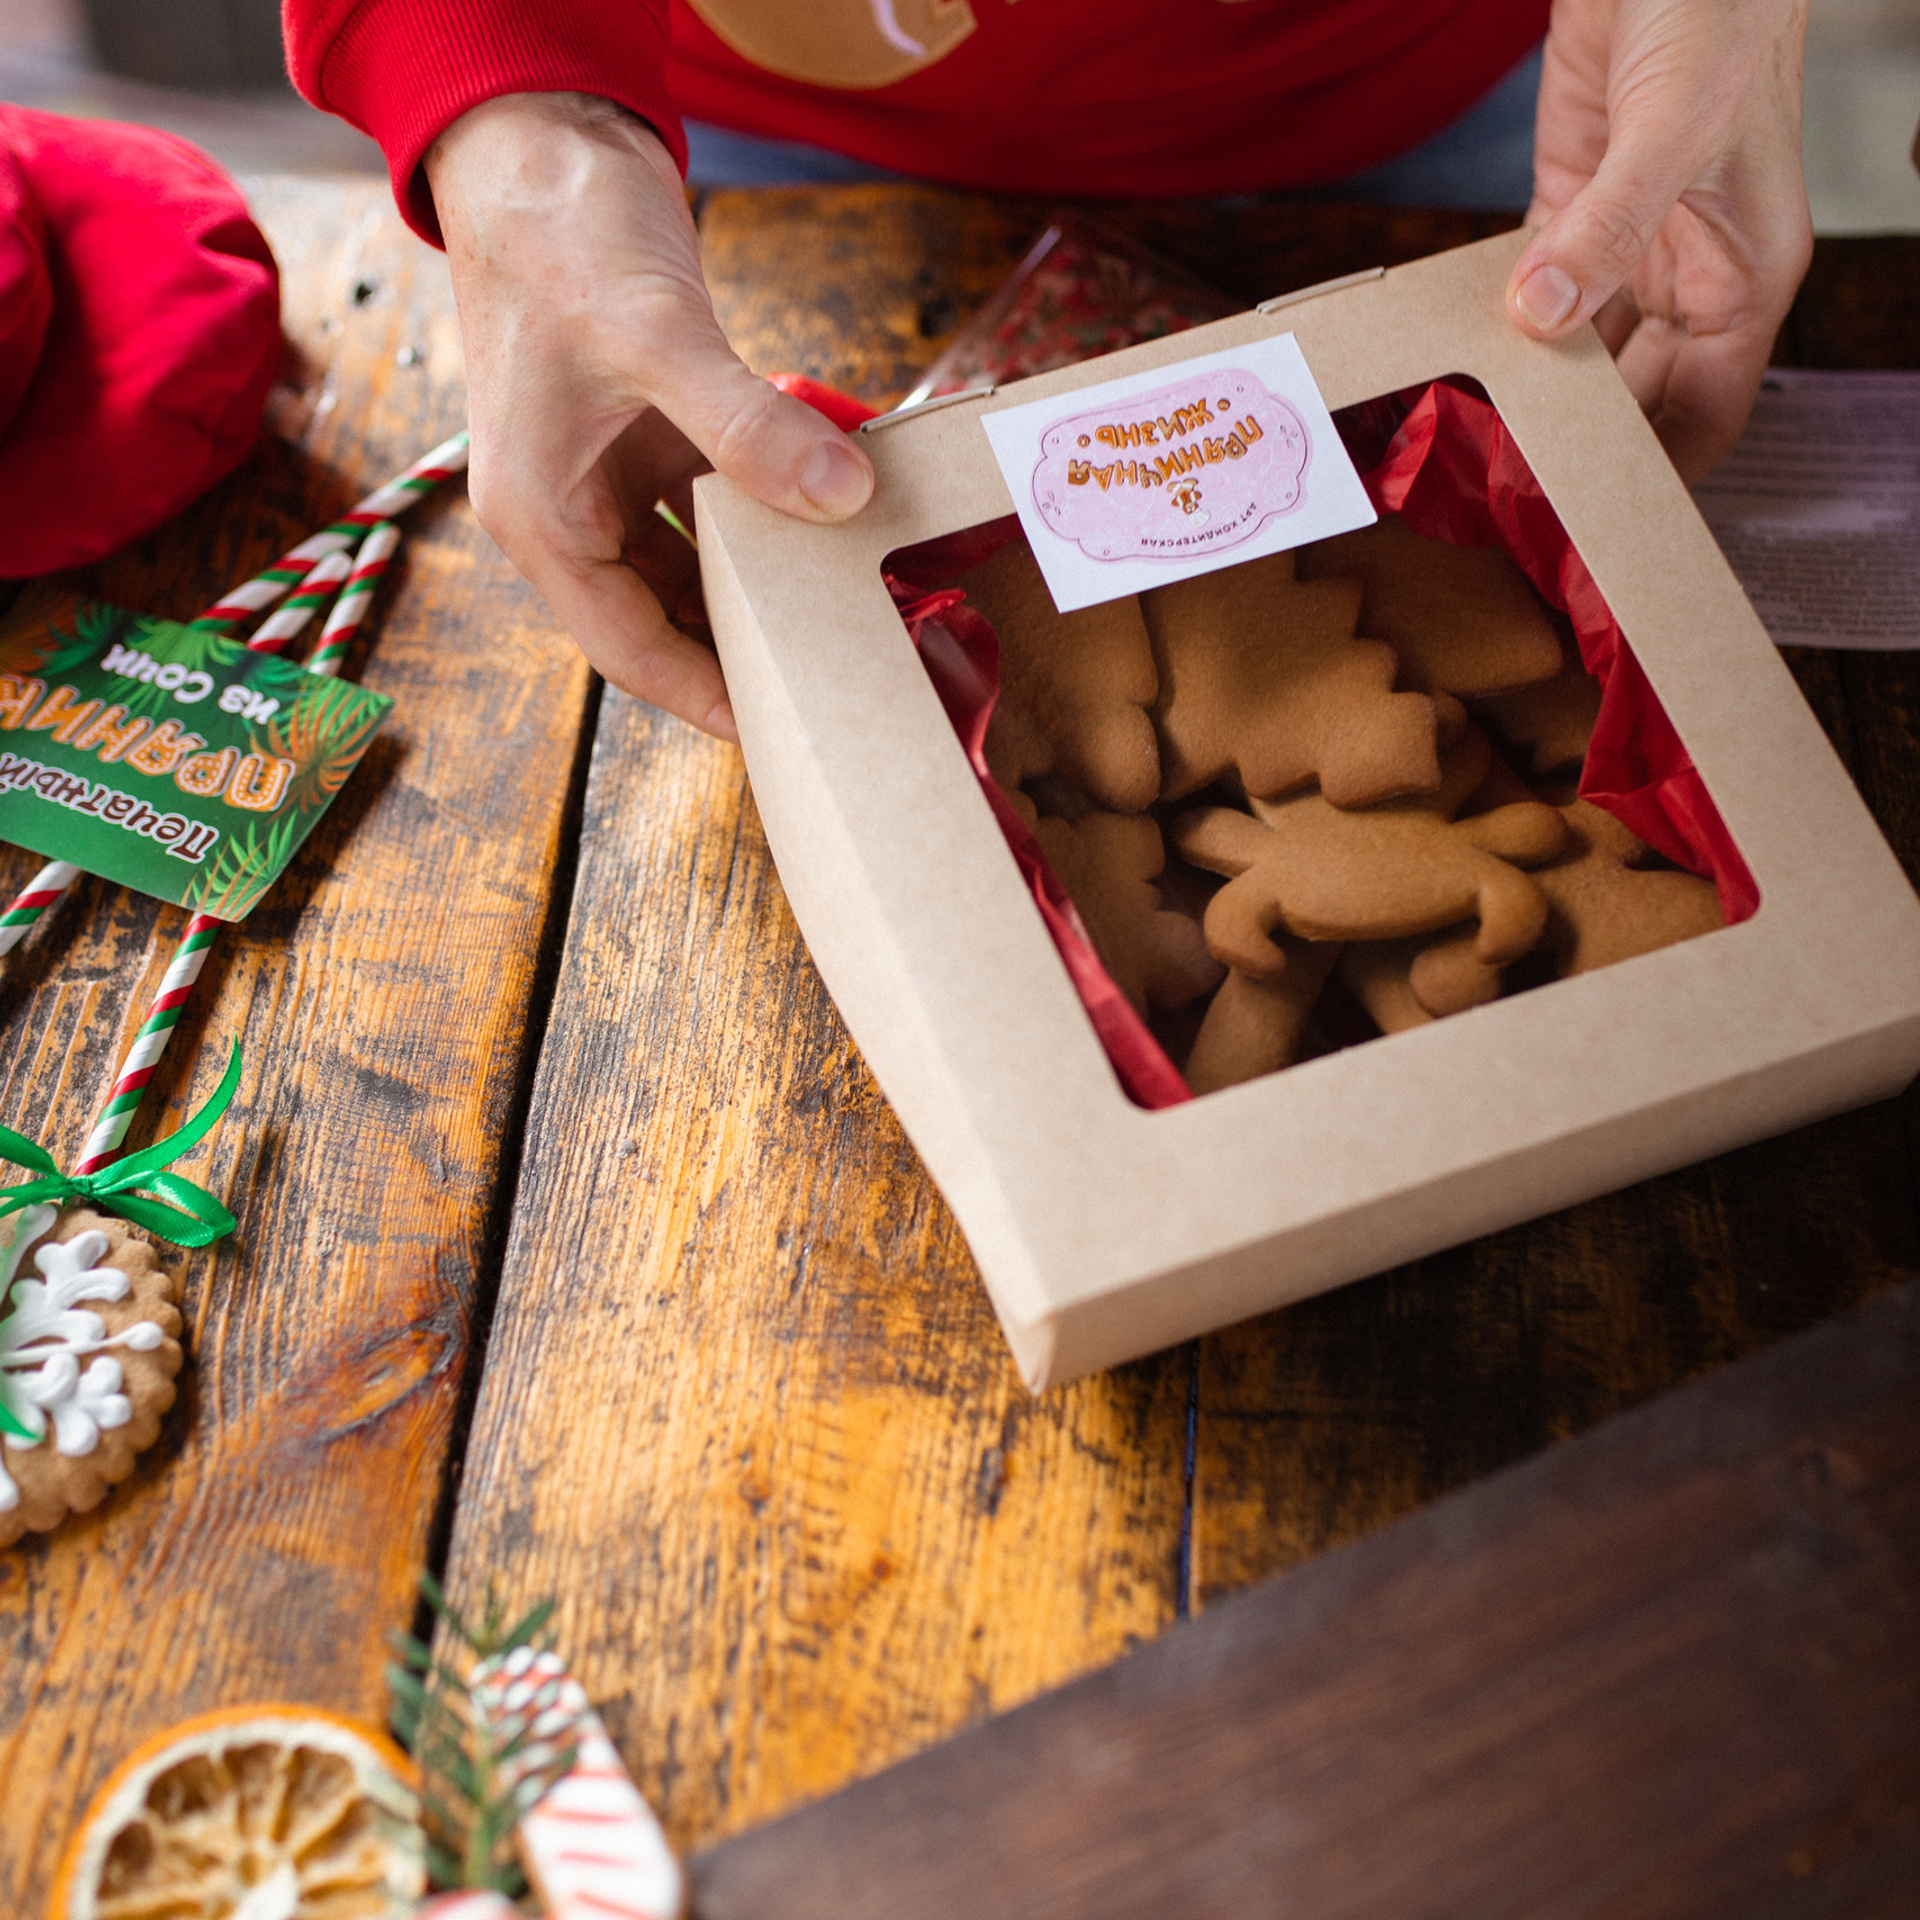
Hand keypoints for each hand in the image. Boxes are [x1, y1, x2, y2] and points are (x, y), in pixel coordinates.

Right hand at [426, 93, 873, 739]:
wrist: (534, 137)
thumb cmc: (559, 234)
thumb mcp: (655, 338)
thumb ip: (746, 428)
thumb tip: (842, 499)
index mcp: (542, 518)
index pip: (626, 647)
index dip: (701, 695)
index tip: (776, 730)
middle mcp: (571, 508)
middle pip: (664, 617)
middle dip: (741, 648)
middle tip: (831, 679)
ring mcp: (609, 470)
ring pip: (696, 562)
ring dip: (763, 580)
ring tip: (843, 614)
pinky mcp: (648, 429)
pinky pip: (716, 498)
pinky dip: (768, 512)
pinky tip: (831, 521)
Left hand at [1504, 0, 1813, 480]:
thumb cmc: (1719, 6)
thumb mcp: (1674, 125)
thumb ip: (1609, 226)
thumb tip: (1544, 316)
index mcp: (1743, 277)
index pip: (1703, 413)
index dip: (1653, 474)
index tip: (1589, 524)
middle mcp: (1690, 273)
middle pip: (1634, 398)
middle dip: (1579, 447)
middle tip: (1505, 503)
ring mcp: (1628, 244)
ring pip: (1580, 355)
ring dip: (1533, 397)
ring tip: (1473, 456)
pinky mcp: (1570, 207)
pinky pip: (1537, 294)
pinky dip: (1501, 331)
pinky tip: (1459, 370)